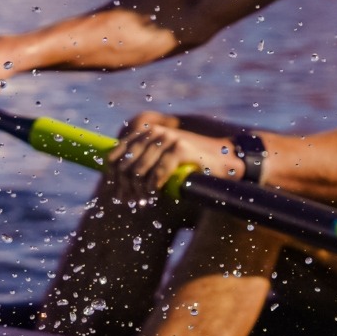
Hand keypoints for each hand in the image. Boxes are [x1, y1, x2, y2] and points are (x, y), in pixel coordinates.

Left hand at [102, 113, 243, 202]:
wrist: (223, 160)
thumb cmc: (190, 164)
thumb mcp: (162, 161)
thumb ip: (142, 165)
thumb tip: (117, 188)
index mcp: (144, 133)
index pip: (115, 157)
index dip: (114, 180)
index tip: (119, 196)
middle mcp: (153, 132)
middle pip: (124, 166)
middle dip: (125, 188)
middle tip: (132, 202)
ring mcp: (167, 138)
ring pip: (138, 171)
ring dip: (139, 190)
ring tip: (145, 201)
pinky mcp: (180, 148)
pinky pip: (158, 172)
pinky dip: (154, 186)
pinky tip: (157, 193)